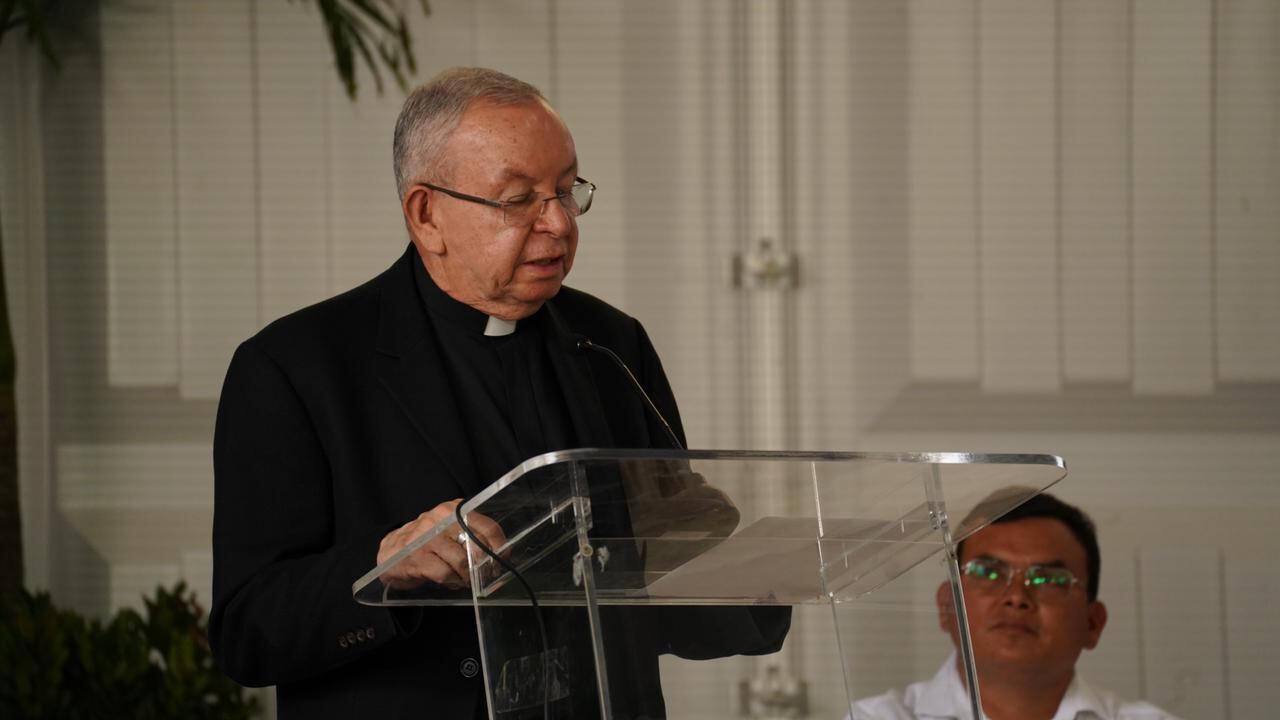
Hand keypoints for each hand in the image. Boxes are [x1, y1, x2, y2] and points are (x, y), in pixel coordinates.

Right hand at [377, 499, 505, 590]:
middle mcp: (440, 520)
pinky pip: (445, 574)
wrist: (390, 551)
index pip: (486, 526)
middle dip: (483, 564)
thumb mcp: (448, 529)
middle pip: (476, 545)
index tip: (504, 558)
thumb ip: (471, 535)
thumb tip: (499, 553)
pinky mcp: (417, 558)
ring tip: (463, 578)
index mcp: (453, 510)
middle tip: (484, 574)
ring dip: (466, 575)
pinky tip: (450, 580)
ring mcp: (427, 539)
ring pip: (461, 562)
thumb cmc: (426, 540)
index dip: (499, 546)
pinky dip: (452, 581)